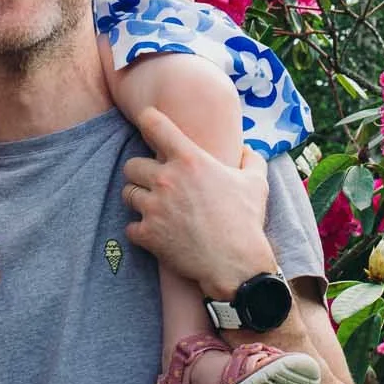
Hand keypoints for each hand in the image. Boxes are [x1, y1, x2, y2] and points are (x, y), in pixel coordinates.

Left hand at [121, 110, 276, 298]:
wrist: (236, 264)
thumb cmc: (246, 221)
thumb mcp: (256, 183)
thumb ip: (251, 159)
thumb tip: (247, 149)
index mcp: (189, 160)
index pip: (153, 124)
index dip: (147, 119)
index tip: (147, 121)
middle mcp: (166, 180)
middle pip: (131, 164)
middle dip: (141, 172)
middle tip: (155, 182)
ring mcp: (154, 208)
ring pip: (127, 193)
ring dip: (138, 199)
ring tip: (155, 207)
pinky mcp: (147, 234)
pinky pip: (130, 226)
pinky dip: (140, 230)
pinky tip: (156, 233)